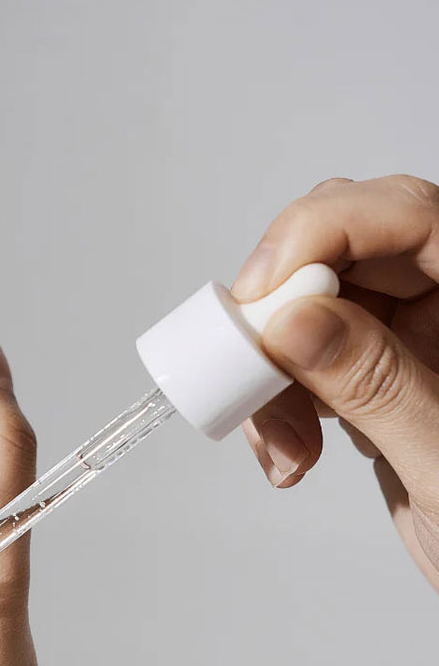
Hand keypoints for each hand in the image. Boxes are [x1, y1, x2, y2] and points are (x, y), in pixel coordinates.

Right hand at [233, 174, 438, 591]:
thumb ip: (376, 384)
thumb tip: (294, 319)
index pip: (405, 216)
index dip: (322, 233)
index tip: (261, 295)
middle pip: (342, 249)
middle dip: (282, 310)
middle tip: (257, 368)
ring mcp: (409, 333)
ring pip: (306, 305)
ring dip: (270, 371)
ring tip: (285, 443)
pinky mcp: (372, 368)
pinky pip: (299, 353)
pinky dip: (274, 399)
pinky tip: (292, 449)